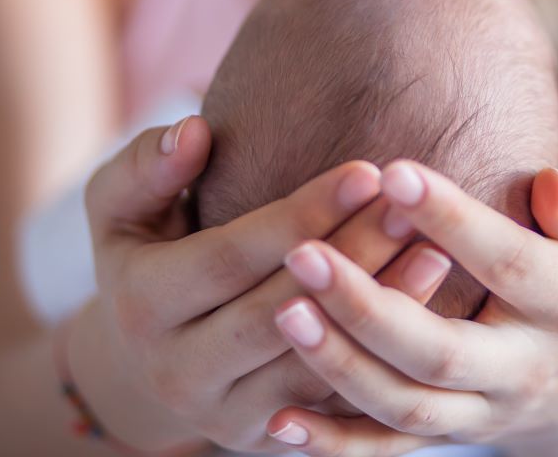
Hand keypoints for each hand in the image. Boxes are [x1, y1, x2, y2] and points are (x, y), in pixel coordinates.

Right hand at [67, 118, 453, 452]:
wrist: (140, 364)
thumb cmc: (144, 259)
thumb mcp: (120, 210)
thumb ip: (146, 167)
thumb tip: (193, 131)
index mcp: (141, 305)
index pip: (231, 257)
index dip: (300, 215)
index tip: (365, 171)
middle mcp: (178, 370)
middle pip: (280, 312)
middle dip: (351, 257)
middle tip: (411, 206)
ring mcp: (224, 414)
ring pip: (313, 364)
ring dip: (378, 309)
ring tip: (437, 251)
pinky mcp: (267, 439)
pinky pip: (333, 404)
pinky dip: (381, 357)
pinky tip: (428, 309)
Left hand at [262, 161, 557, 455]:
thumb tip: (549, 189)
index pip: (508, 261)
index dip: (453, 220)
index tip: (392, 173)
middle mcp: (524, 368)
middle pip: (442, 351)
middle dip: (369, 307)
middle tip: (304, 254)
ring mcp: (483, 410)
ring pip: (407, 405)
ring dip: (340, 365)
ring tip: (284, 310)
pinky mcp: (449, 434)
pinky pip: (389, 451)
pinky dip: (334, 445)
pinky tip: (276, 420)